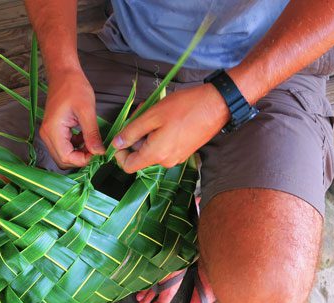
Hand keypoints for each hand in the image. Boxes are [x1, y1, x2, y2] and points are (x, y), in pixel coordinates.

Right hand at [40, 68, 104, 167]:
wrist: (64, 74)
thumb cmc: (74, 87)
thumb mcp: (87, 111)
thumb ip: (92, 134)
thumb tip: (99, 153)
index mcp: (53, 130)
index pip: (66, 157)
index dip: (83, 160)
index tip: (98, 153)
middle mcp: (47, 134)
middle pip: (63, 160)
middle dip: (81, 159)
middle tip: (96, 150)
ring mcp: (49, 133)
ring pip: (63, 155)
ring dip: (79, 153)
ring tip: (92, 143)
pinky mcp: (53, 131)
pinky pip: (64, 147)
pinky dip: (76, 147)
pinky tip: (85, 137)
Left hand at [113, 84, 228, 172]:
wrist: (217, 105)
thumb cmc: (185, 107)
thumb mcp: (152, 115)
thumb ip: (131, 132)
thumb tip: (116, 144)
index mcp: (156, 155)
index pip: (128, 166)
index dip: (119, 154)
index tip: (120, 137)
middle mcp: (166, 161)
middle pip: (140, 155)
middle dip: (136, 135)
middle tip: (141, 112)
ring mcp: (177, 157)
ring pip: (152, 148)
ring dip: (148, 131)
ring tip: (155, 111)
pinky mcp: (184, 151)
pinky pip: (164, 146)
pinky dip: (159, 133)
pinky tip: (166, 116)